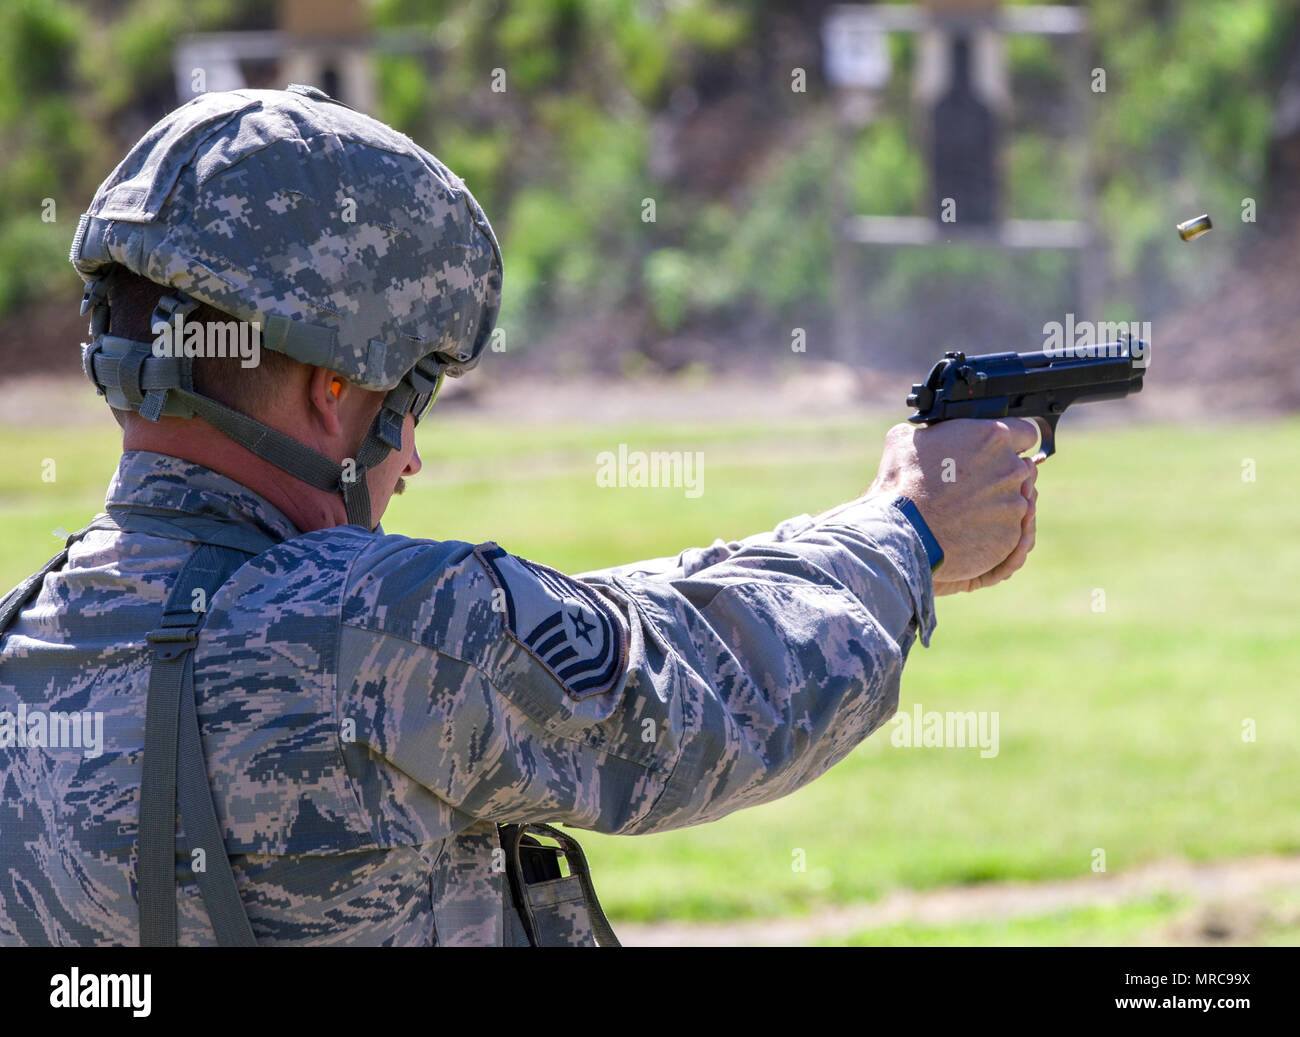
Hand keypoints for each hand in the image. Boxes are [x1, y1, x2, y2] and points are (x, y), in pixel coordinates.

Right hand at [868, 419, 1040, 589]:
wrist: (903, 532)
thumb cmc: (903, 484)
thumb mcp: (905, 440)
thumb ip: (931, 432)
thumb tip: (928, 434)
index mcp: (993, 437)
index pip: (1026, 433)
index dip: (1014, 443)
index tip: (1001, 453)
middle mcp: (1012, 468)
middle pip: (1022, 470)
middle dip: (1003, 476)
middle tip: (973, 487)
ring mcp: (1014, 504)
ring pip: (1016, 502)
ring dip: (997, 506)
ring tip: (965, 513)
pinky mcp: (1010, 536)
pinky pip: (1009, 532)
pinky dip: (992, 533)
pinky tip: (966, 532)